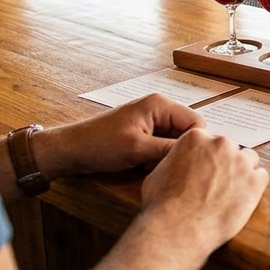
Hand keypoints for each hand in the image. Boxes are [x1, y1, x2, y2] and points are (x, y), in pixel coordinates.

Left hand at [36, 93, 205, 177]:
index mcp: (160, 104)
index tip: (185, 161)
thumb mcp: (138, 149)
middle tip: (162, 164)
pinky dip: (157, 157)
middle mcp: (159, 109)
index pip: (196, 122)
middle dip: (178, 150)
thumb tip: (197, 154)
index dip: (194, 143)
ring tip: (149, 165)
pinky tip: (144, 165)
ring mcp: (152, 121)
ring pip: (175, 141)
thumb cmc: (100, 145)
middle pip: (187, 131)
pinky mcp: (145, 133)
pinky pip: (163, 145)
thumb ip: (169, 149)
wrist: (72, 150)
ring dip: (166, 155)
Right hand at [140, 129, 269, 254]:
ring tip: (231, 190)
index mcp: (196, 138)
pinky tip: (243, 198)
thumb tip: (178, 165)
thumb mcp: (159, 172)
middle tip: (217, 182)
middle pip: (230, 148)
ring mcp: (240, 162)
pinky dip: (254, 186)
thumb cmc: (163, 204)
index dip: (208, 156)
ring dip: (242, 172)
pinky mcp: (255, 181)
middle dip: (225, 163)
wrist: (177, 228)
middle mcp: (220, 144)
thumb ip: (175, 161)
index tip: (207, 168)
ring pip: (249, 159)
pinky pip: (262, 176)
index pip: (210, 139)